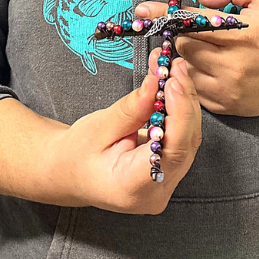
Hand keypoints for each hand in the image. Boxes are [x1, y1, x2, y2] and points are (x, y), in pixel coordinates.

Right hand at [46, 58, 201, 213]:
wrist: (70, 172)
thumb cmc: (77, 155)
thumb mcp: (97, 128)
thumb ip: (131, 109)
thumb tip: (156, 84)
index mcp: (134, 187)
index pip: (172, 151)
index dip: (180, 114)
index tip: (174, 82)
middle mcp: (156, 191)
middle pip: (185, 142)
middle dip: (183, 100)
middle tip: (176, 67)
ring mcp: (165, 182)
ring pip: (188, 137)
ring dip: (183, 100)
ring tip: (174, 69)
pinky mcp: (169, 168)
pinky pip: (182, 136)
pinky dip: (178, 109)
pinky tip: (172, 86)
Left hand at [136, 0, 258, 116]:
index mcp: (241, 36)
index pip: (190, 24)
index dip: (163, 15)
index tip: (142, 9)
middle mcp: (233, 67)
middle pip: (184, 49)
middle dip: (176, 35)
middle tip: (175, 26)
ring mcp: (231, 91)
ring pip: (187, 72)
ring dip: (184, 57)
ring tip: (193, 45)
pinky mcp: (232, 108)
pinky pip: (197, 92)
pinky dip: (194, 77)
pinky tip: (206, 65)